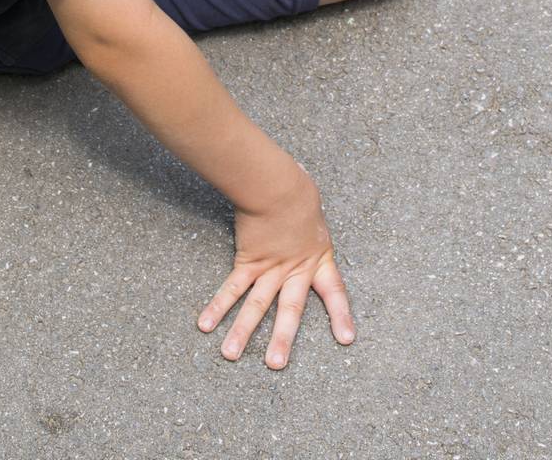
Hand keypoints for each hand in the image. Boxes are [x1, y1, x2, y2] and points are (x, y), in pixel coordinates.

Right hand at [197, 161, 355, 368]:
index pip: (334, 291)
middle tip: (275, 365)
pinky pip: (232, 288)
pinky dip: (217, 306)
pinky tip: (205, 324)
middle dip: (283, 339)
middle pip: (289, 310)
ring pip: (256, 306)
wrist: (277, 186)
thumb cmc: (296, 188)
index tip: (347, 339)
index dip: (341, 315)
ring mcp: (269, 269)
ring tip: (231, 356)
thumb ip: (309, 216)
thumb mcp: (312, 206)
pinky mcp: (247, 262)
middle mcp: (294, 269)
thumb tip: (302, 192)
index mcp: (318, 257)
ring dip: (243, 332)